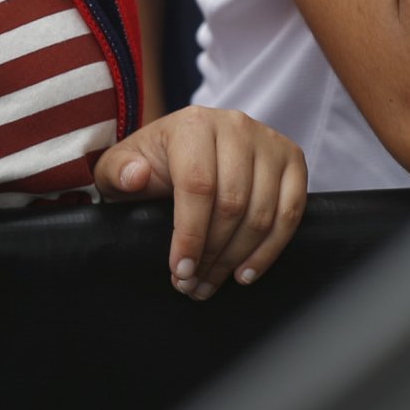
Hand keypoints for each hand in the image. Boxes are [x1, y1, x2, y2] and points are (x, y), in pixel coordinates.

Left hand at [96, 105, 307, 299]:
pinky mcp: (292, 159)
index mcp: (193, 125)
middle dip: (212, 254)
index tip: (181, 270)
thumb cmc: (151, 163)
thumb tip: (136, 176)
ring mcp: (269, 141)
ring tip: (213, 282)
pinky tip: (246, 271)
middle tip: (193, 284)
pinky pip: (292, 210)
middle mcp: (236, 126)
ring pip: (263, 212)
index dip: (190, 235)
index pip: (198, 185)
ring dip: (237, 258)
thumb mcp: (120, 167)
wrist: (185, 147)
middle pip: (232, 203)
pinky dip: (271, 248)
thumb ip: (118, 171)